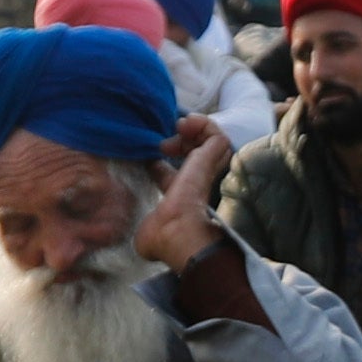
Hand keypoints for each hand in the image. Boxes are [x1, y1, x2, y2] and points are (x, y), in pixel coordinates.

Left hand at [134, 124, 234, 271]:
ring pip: (214, 142)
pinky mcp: (211, 159)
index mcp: (182, 199)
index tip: (151, 158)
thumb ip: (146, 227)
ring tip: (180, 126)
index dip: (163, 163)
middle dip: (183, 142)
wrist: (175, 233)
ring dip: (197, 129)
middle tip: (165, 143)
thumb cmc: (161, 237)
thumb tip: (144, 235)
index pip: (178, 176)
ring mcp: (207, 171)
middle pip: (199, 154)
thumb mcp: (145, 228)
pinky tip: (188, 124)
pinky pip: (217, 136)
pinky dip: (204, 124)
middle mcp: (198, 184)